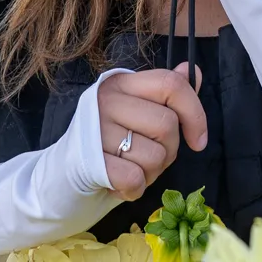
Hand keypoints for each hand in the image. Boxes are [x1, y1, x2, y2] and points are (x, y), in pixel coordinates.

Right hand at [97, 63, 207, 199]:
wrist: (62, 176)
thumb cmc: (109, 143)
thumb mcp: (138, 114)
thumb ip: (166, 96)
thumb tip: (193, 72)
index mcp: (122, 82)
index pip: (171, 84)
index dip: (195, 112)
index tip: (199, 140)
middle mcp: (107, 99)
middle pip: (167, 125)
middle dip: (168, 152)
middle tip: (148, 158)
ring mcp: (96, 129)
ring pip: (155, 156)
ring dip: (151, 174)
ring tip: (130, 169)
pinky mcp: (89, 161)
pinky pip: (135, 178)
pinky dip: (135, 190)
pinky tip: (120, 184)